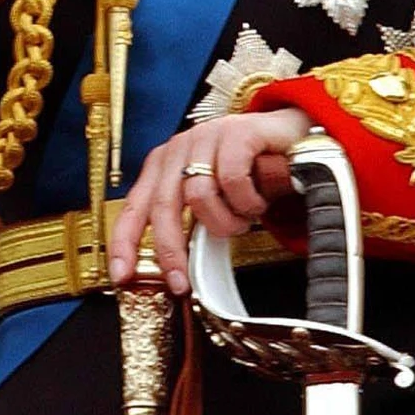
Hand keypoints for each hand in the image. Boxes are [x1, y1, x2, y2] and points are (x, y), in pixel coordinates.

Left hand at [108, 108, 313, 295]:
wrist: (293, 137)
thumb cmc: (252, 172)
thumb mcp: (215, 200)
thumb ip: (194, 224)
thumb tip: (178, 271)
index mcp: (165, 166)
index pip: (135, 206)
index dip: (123, 242)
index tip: (121, 275)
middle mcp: (179, 148)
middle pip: (162, 206)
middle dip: (171, 250)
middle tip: (183, 282)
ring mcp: (205, 137)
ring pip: (200, 197)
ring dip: (226, 222)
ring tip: (243, 219)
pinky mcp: (235, 132)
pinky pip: (232, 180)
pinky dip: (247, 200)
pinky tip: (258, 200)